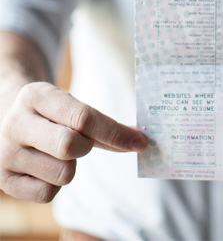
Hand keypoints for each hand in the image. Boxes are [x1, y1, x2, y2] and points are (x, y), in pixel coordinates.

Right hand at [0, 82, 146, 202]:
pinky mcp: (2, 181)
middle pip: (71, 146)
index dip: (115, 132)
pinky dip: (54, 185)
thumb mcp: (67, 105)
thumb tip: (138, 140)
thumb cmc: (47, 114)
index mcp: (36, 96)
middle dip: (87, 147)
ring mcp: (4, 154)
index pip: (83, 117)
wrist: (2, 119)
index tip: (140, 142)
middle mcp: (15, 124)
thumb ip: (101, 123)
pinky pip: (47, 194)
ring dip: (71, 166)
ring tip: (57, 154)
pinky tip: (44, 168)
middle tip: (83, 143)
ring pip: (63, 173)